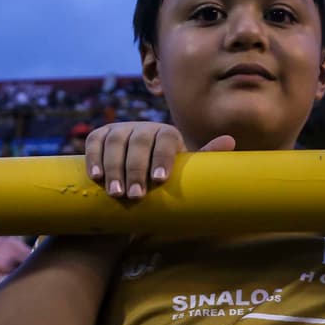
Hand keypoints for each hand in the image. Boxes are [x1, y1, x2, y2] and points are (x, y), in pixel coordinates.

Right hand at [85, 122, 234, 201]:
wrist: (135, 181)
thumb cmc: (165, 179)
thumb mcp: (183, 173)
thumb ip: (203, 159)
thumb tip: (230, 141)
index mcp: (168, 135)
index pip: (166, 140)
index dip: (162, 158)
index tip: (159, 180)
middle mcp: (143, 128)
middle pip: (138, 143)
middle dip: (135, 170)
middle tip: (135, 196)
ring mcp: (120, 130)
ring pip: (115, 142)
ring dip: (114, 168)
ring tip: (116, 193)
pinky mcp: (100, 136)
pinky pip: (94, 143)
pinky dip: (94, 158)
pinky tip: (97, 177)